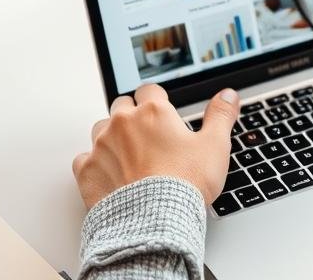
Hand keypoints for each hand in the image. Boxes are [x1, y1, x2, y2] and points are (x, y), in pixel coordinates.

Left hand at [72, 84, 239, 208]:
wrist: (156, 220)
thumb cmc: (185, 183)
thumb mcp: (214, 145)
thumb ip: (221, 115)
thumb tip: (228, 95)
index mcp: (153, 112)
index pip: (150, 91)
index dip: (157, 101)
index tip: (163, 112)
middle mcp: (123, 123)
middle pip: (122, 105)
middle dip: (133, 115)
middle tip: (149, 136)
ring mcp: (101, 146)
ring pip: (101, 128)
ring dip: (113, 136)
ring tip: (130, 156)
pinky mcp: (87, 170)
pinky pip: (85, 158)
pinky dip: (96, 163)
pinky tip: (111, 174)